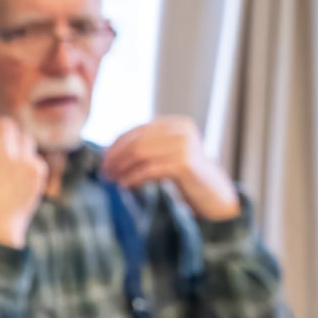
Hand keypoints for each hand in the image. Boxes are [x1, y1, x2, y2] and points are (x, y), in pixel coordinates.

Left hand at [102, 116, 239, 220]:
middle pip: (137, 142)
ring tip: (111, 180)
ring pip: (140, 154)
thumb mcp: (163, 156)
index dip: (116, 145)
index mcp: (175, 123)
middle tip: (104, 172)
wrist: (214, 193)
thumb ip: (142, 149)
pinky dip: (133, 177)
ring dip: (121, 168)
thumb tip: (104, 151)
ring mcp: (185, 145)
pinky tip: (125, 184)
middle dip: (116, 157)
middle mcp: (181, 130)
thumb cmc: (185, 175)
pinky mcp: (185, 163)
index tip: (103, 160)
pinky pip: (149, 169)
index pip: (137, 131)